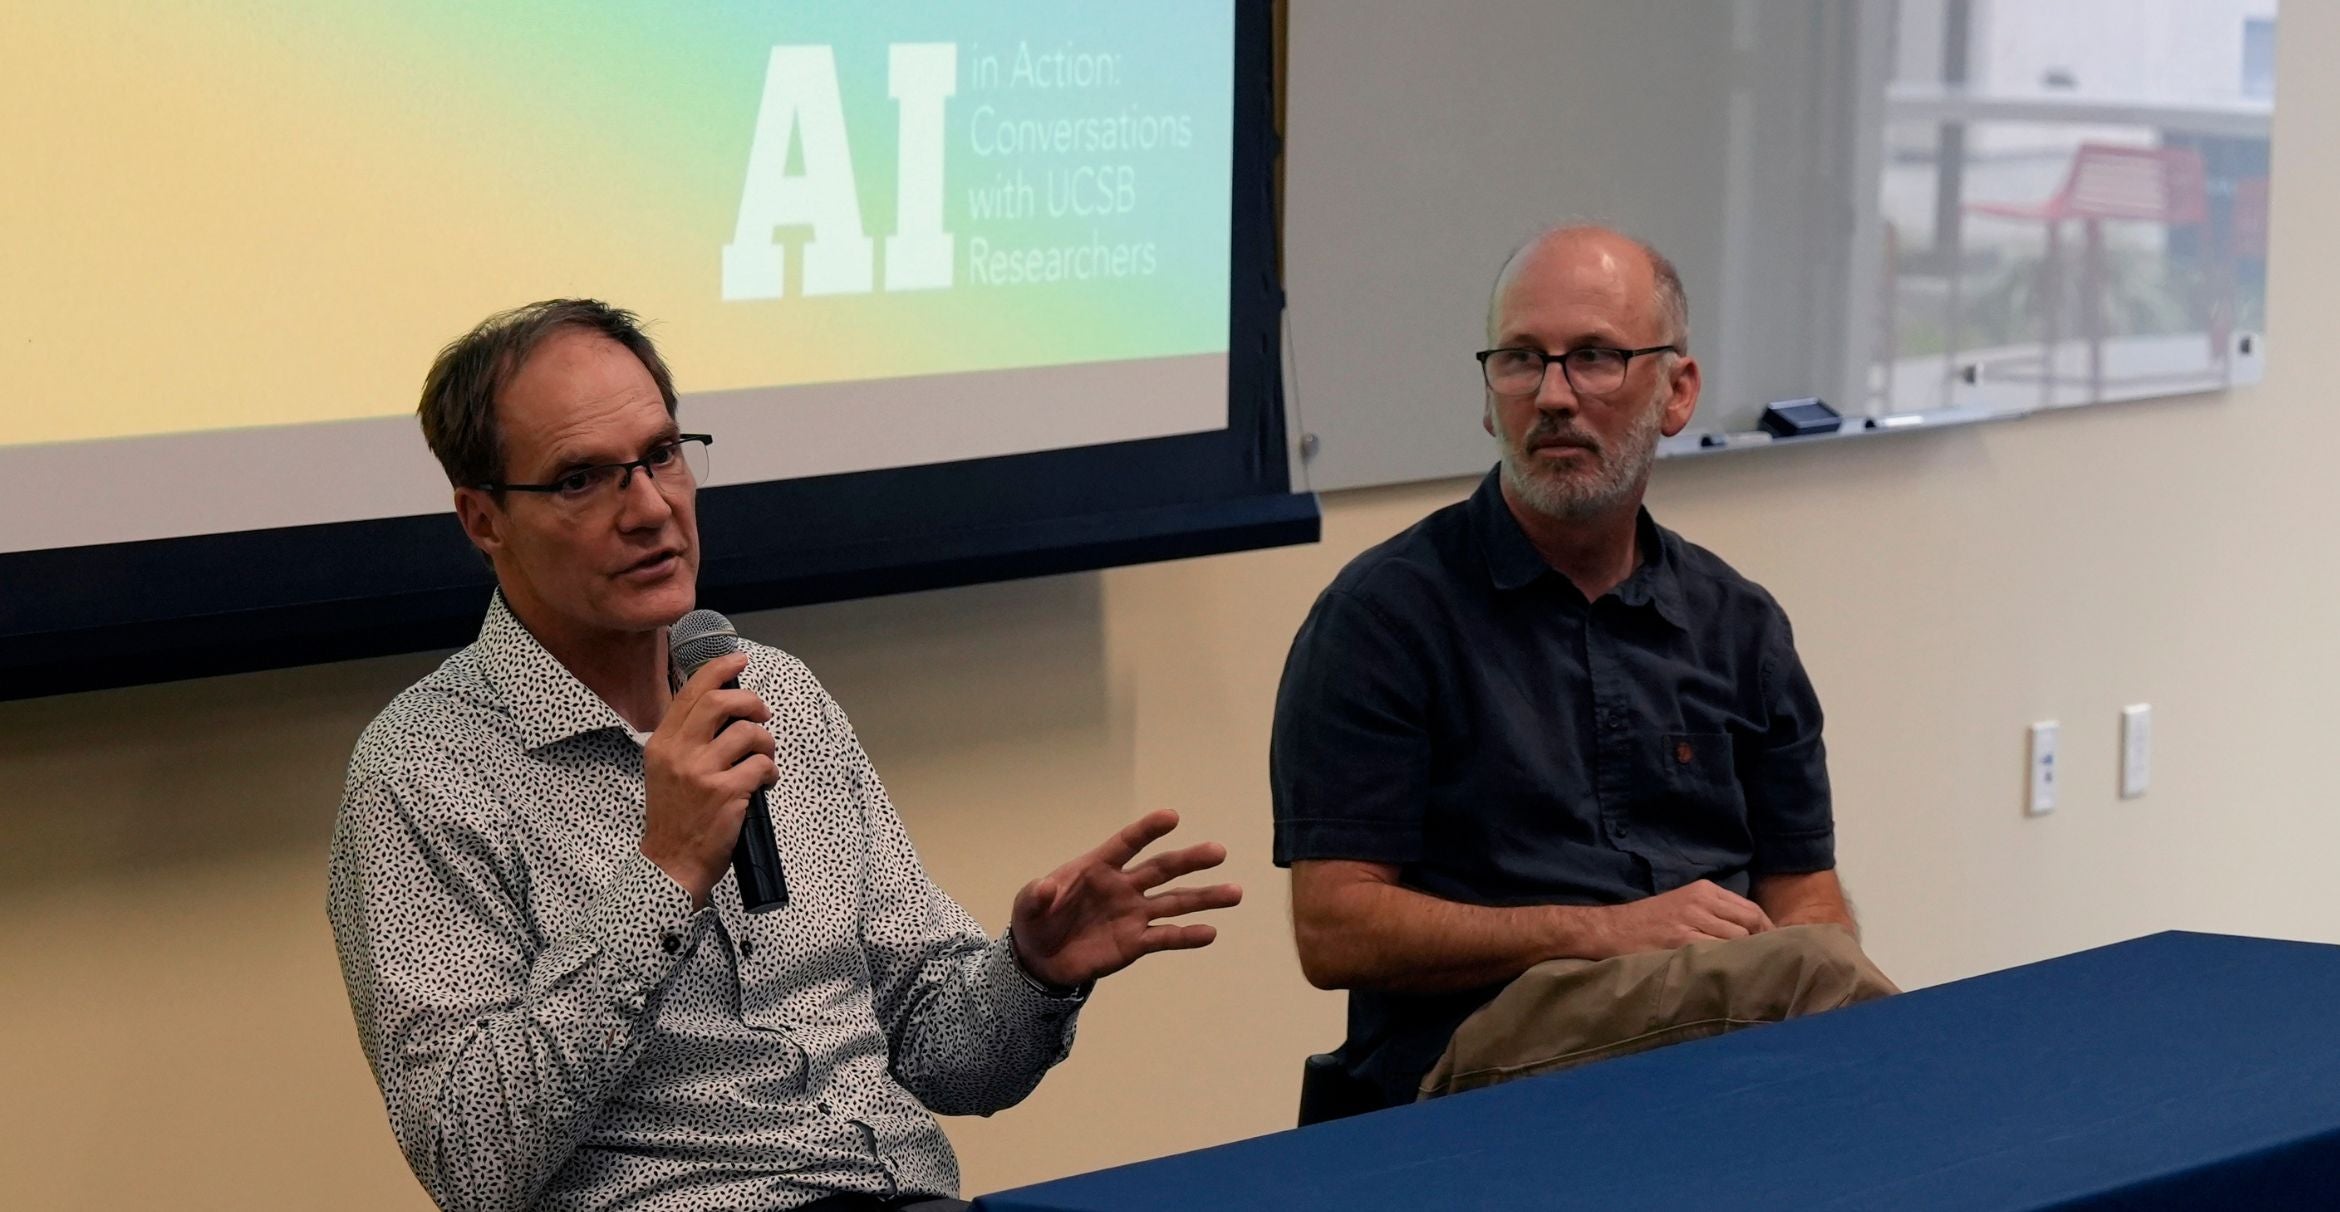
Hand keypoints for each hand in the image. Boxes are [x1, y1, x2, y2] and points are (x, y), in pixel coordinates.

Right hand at [639, 652, 777, 907]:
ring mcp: (702, 772)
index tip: (740, 660)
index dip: (719, 669)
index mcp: (662, 743)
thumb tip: (721, 705)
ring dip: (765, 744)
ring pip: (749, 733)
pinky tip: (763, 784)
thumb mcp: (665, 770)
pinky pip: (762, 765)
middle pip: (720, 701)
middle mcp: (679, 752)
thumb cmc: (675, 817)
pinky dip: (770, 772)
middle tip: (762, 714)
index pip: (691, 692)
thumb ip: (686, 738)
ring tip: (762, 760)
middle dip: (751, 701)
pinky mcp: (726, 792)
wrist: (671, 863)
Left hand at [1008, 809, 1241, 988]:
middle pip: (1162, 869)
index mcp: (1097, 867)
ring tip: (1235, 893)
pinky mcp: (1136, 942)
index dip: (1148, 830)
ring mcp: (1133, 914)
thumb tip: (1046, 886)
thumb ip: (1036, 896)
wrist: (1042, 960)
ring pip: (1175, 902)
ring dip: (1204, 898)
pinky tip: (1210, 932)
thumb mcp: (1027, 907)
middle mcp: (1123, 886)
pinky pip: (1166, 937)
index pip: (1127, 843)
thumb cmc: (1037, 921)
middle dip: (1190, 860)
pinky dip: (1187, 936)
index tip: (1172, 816)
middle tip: (1218, 852)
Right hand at [1585, 879, 1772, 957]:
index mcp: (1704, 890)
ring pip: (1737, 939)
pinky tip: (1728, 974)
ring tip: (1749, 972)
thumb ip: (1716, 913)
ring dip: (1746, 957)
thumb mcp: (1685, 905)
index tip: (1775, 950)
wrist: (1612, 929)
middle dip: (1761, 945)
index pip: (1752, 910)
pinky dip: (1727, 964)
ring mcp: (1691, 921)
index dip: (1769, 932)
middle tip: (1766, 965)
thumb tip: (1755, 935)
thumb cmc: (1651, 922)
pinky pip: (1718, 952)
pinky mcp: (1681, 940)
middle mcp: (1700, 901)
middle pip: (1750, 924)